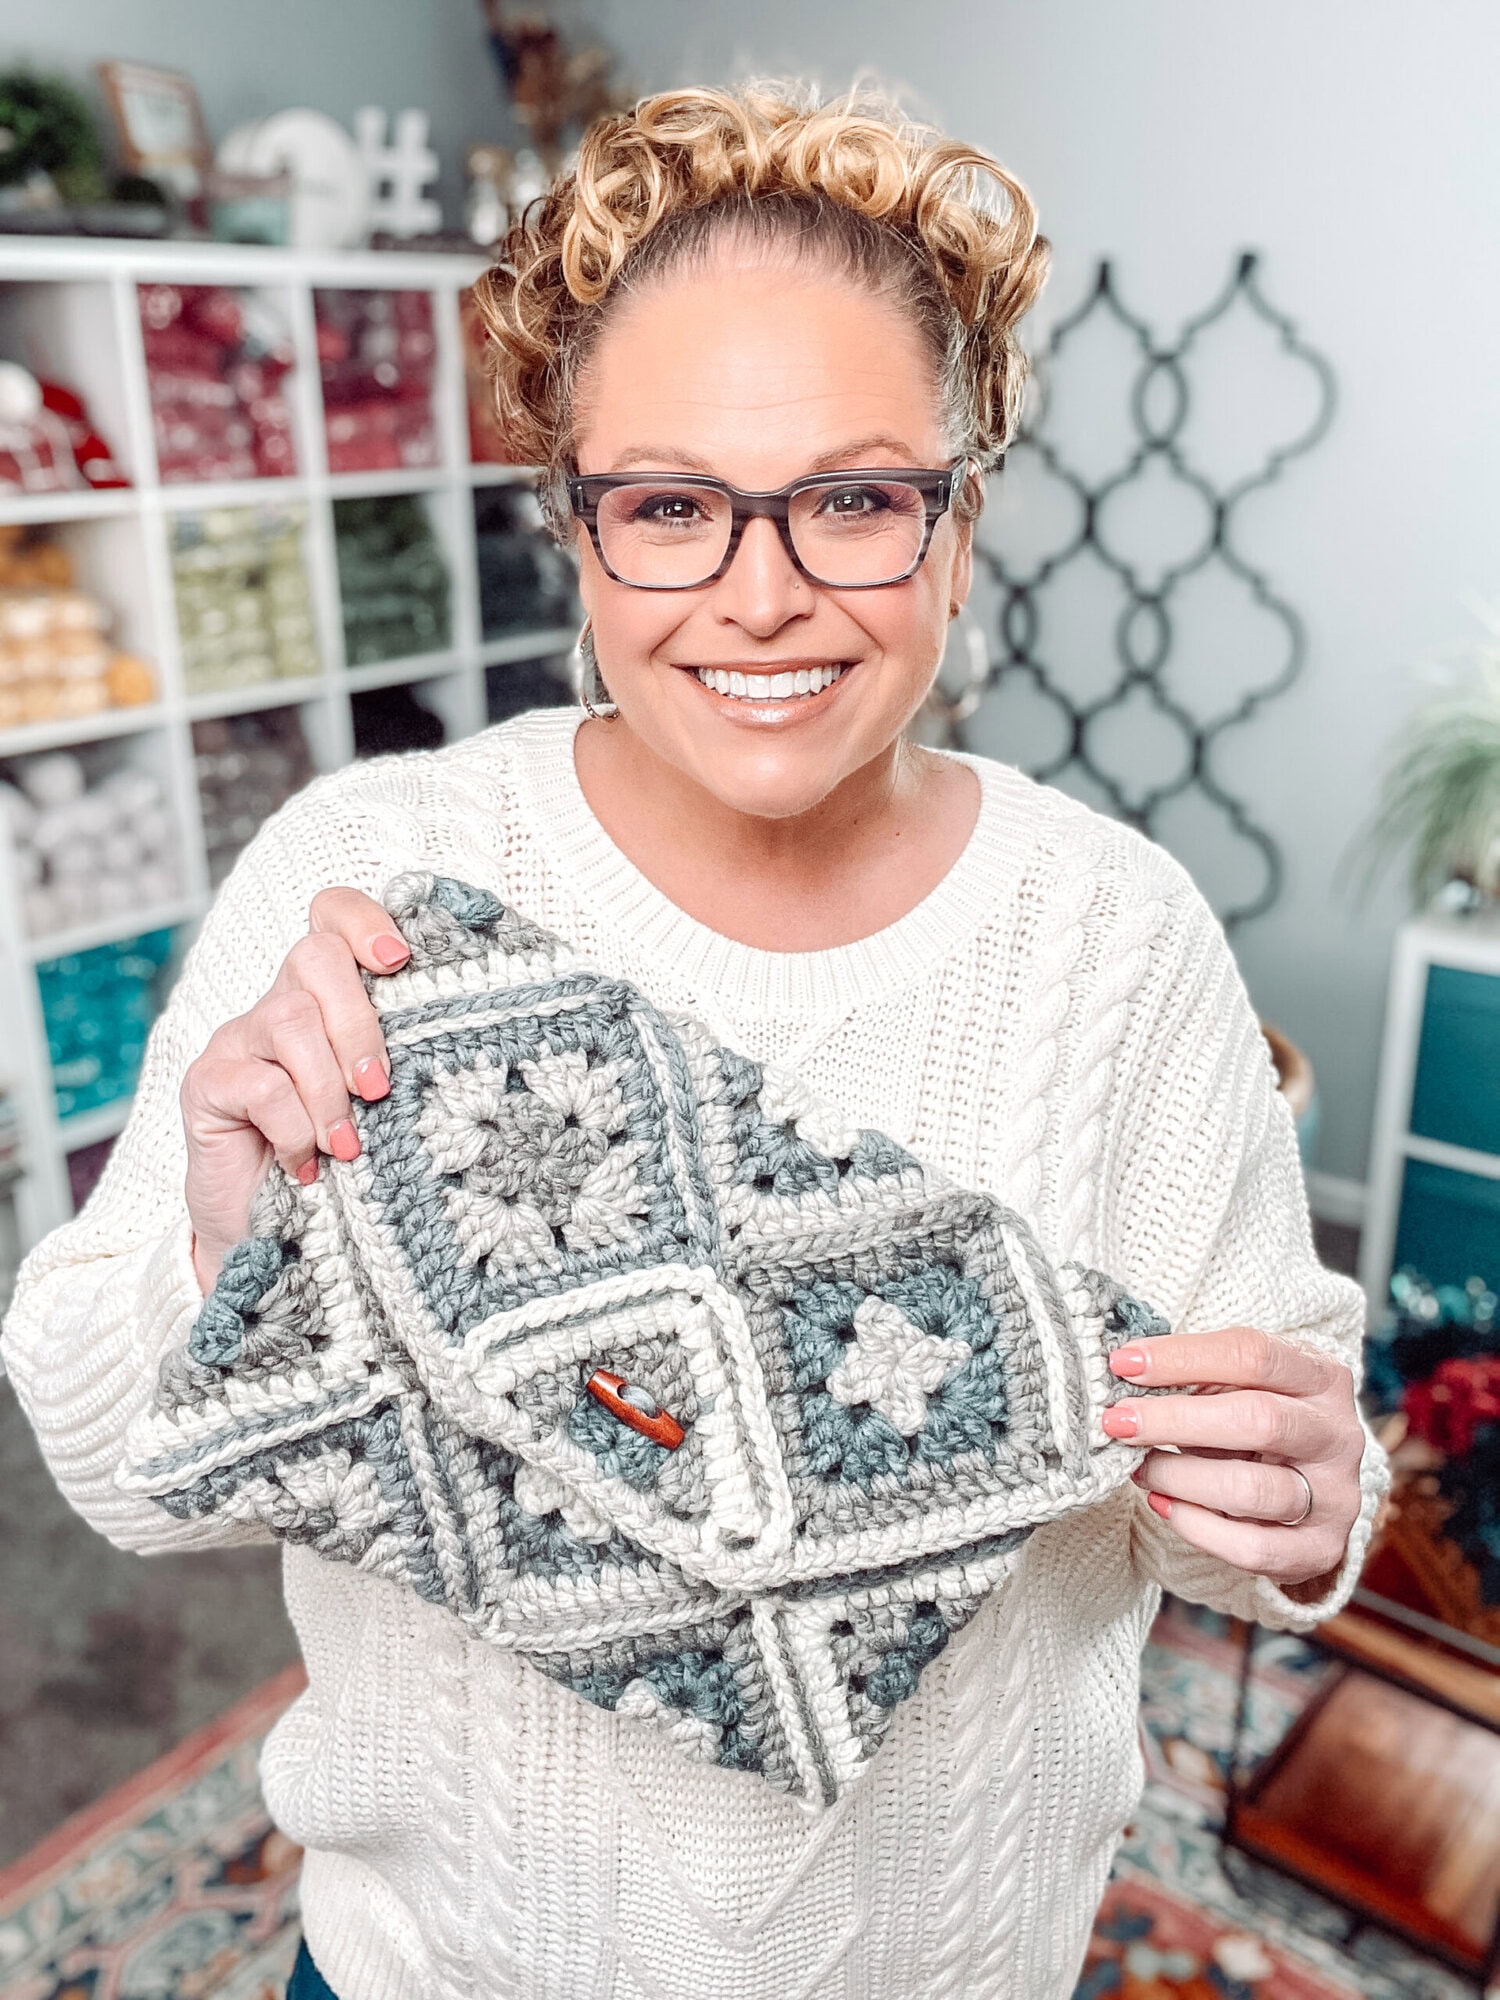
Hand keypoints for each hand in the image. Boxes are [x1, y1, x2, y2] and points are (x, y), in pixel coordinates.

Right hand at [180, 887, 410, 1293]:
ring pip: (289, 1020)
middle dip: (358, 1023)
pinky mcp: (206, 1082)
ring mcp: (238, 1040)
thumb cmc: (347, 1166)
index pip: (333, 916)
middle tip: (378, 1088)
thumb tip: (470, 1041)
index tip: (400, 959)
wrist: (272, 1234)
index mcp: (329, 998)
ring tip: (348, 1145)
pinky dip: (294, 1128)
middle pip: (314, 957)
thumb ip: (411, 1062)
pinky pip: (259, 1084)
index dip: (364, 920)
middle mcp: (281, 1004)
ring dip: (328, 1088)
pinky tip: (307, 1165)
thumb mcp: (390, 1107)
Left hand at [1103, 1326, 1363, 1592]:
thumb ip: (1198, 1377)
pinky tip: (1163, 1505)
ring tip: (1139, 1468)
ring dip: (1180, 1477)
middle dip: (1175, 1420)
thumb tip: (1125, 1372)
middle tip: (1117, 1422)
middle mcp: (1338, 1435)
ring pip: (1253, 1489)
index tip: (1123, 1363)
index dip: (1183, 1357)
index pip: (1253, 1356)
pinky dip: (1197, 1528)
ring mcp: (1336, 1497)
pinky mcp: (1321, 1549)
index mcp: (1322, 1377)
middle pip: (1258, 1420)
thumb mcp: (1241, 1386)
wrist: (1310, 1488)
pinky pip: (1253, 1548)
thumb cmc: (1257, 1422)